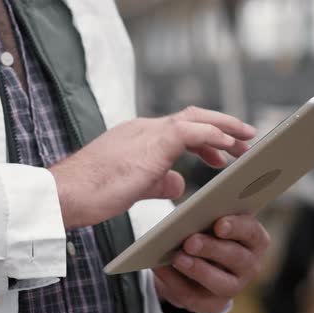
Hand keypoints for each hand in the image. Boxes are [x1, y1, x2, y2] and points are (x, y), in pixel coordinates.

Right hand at [49, 107, 255, 228]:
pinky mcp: (152, 142)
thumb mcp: (134, 187)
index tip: (221, 154)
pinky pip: (192, 131)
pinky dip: (213, 135)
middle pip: (193, 117)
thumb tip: (179, 182)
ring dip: (225, 129)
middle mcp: (144, 128)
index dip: (205, 139)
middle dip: (222, 127)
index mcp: (138, 136)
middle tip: (245, 140)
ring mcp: (147, 132)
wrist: (66, 194)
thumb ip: (158, 181)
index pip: (180, 129)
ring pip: (196, 119)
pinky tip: (229, 146)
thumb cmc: (92, 194)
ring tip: (247, 143)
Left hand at [153, 215, 269, 312]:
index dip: (237, 227)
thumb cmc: (205, 230)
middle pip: (235, 257)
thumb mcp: (208, 219)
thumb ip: (205, 214)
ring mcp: (232, 287)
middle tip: (190, 241)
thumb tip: (187, 216)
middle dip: (211, 248)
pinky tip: (161, 268)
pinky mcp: (212, 304)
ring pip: (219, 283)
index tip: (219, 224)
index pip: (252, 232)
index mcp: (253, 239)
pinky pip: (192, 296)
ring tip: (177, 258)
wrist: (196, 259)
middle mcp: (249, 265)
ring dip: (196, 269)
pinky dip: (174, 281)